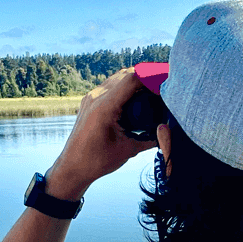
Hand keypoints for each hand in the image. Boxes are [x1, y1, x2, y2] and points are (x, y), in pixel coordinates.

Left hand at [45, 68, 156, 199]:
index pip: (133, 79)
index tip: (168, 82)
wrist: (72, 168)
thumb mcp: (128, 150)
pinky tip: (137, 97)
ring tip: (153, 91)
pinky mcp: (90, 101)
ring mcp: (91, 97)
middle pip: (127, 74)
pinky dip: (126, 86)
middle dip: (148, 77)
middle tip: (165, 87)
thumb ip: (151, 138)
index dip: (153, 76)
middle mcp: (96, 97)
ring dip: (137, 80)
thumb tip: (170, 130)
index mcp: (105, 107)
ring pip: (119, 77)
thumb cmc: (97, 161)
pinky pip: (111, 85)